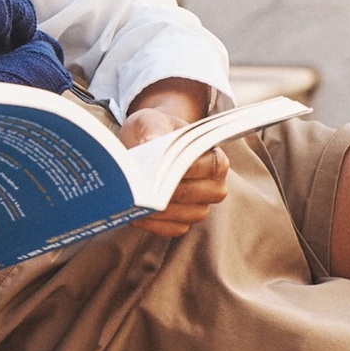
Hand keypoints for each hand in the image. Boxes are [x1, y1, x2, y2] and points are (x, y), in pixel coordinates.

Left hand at [120, 104, 228, 238]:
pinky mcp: (182, 220)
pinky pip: (174, 228)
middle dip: (172, 191)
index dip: (190, 169)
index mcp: (214, 156)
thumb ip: (154, 129)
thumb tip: (151, 142)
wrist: (143, 143)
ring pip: (189, 214)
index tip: (166, 167)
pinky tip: (135, 215)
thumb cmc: (153, 131)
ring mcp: (199, 205)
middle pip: (200, 194)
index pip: (211, 166)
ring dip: (163, 211)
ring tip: (138, 202)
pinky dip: (155, 224)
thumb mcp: (151, 121)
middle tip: (147, 188)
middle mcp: (213, 184)